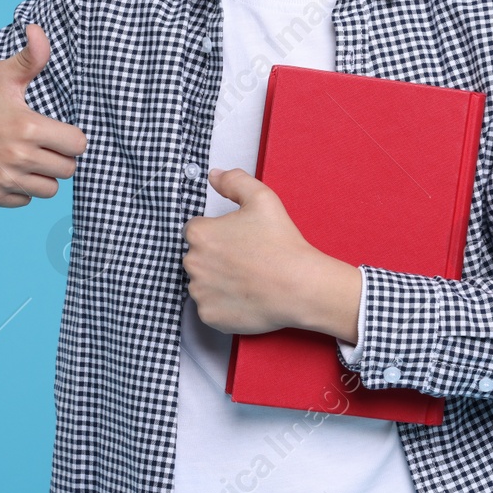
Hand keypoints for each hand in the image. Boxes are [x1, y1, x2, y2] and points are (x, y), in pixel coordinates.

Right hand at [0, 22, 87, 207]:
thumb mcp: (2, 75)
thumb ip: (30, 56)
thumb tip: (37, 29)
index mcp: (27, 126)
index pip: (78, 144)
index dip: (72, 137)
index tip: (57, 131)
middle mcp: (18, 157)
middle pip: (68, 169)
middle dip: (60, 156)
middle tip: (43, 144)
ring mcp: (4, 179)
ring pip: (51, 189)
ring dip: (44, 175)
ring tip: (29, 158)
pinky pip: (27, 200)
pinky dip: (23, 189)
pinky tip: (10, 170)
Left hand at [183, 167, 351, 336]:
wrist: (300, 286)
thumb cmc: (281, 243)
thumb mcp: (262, 198)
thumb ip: (233, 181)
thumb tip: (214, 176)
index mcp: (200, 234)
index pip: (196, 230)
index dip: (218, 232)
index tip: (238, 239)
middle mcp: (193, 264)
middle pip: (197, 257)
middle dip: (215, 257)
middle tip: (245, 259)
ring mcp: (200, 293)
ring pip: (202, 283)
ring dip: (217, 281)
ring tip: (247, 278)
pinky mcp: (210, 316)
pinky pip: (210, 307)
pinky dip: (224, 304)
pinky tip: (245, 296)